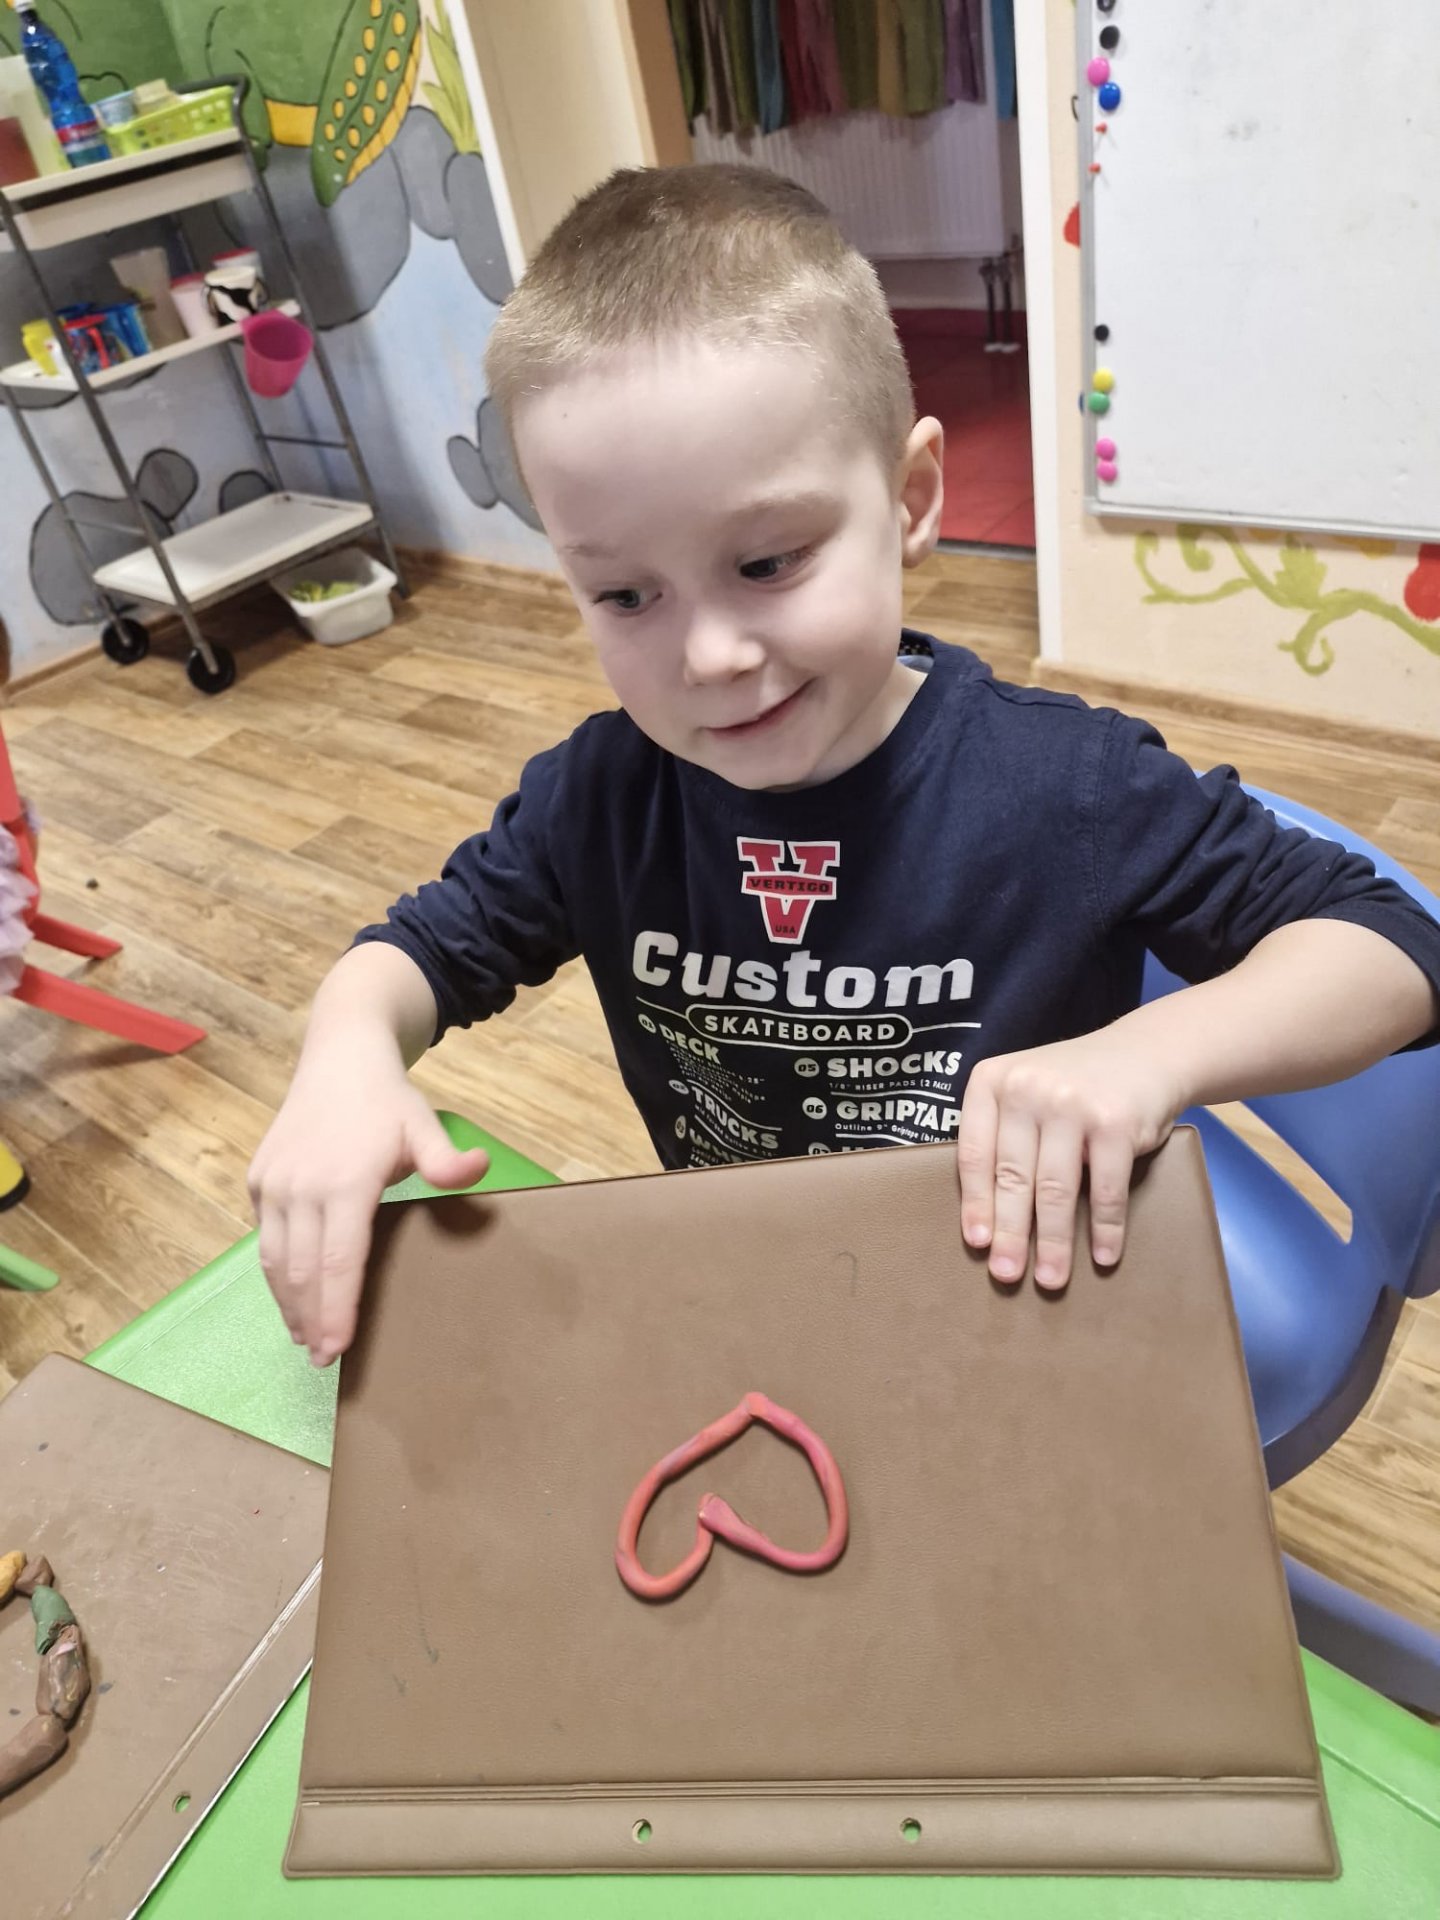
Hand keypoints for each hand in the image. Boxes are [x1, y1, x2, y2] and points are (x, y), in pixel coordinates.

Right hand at [248, 1038, 487, 1365]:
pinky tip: (291, 1296)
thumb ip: (445, 1158)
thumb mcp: (424, 1123)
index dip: (336, 1309)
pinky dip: (276, 1274)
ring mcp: (273, 1184)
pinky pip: (265, 1239)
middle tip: (323, 1361)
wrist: (338, 1058)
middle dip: (312, 1321)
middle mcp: (301, 1187)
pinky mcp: (258, 1180)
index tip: (337, 1349)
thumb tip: (479, 1171)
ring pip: (276, 1260)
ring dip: (289, 1304)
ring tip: (305, 1339)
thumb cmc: (387, 1100)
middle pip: (303, 1271)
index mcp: (345, 1181)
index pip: (338, 1260)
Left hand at [956, 1032, 1184, 1289]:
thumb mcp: (1026, 1093)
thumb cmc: (1074, 1087)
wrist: (1145, 1052)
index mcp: (992, 1081)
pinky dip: (1105, 1229)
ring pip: (1054, 1190)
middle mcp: (1027, 1088)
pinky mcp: (1114, 1123)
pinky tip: (1103, 1256)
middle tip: (1007, 1275)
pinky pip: (1104, 1190)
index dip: (975, 1204)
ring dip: (1053, 1243)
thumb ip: (1003, 1135)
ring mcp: (1071, 1104)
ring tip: (1051, 1278)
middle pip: (1012, 1177)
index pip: (974, 1154)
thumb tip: (986, 1217)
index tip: (977, 1244)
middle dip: (1010, 1234)